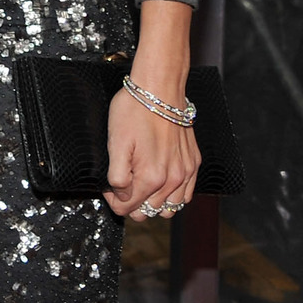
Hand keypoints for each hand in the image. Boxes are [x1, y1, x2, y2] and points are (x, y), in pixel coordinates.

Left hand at [103, 79, 201, 220]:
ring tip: (140, 187)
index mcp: (151, 177)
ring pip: (168, 208)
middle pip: (148, 211)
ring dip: (152, 203)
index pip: (127, 208)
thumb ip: (117, 176)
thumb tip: (120, 195)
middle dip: (131, 203)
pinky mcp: (193, 163)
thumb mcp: (115, 143)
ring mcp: (186, 172)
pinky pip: (186, 195)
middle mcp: (173, 179)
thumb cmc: (135, 111)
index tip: (108, 188)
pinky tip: (160, 184)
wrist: (160, 90)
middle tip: (121, 186)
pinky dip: (172, 196)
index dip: (113, 200)